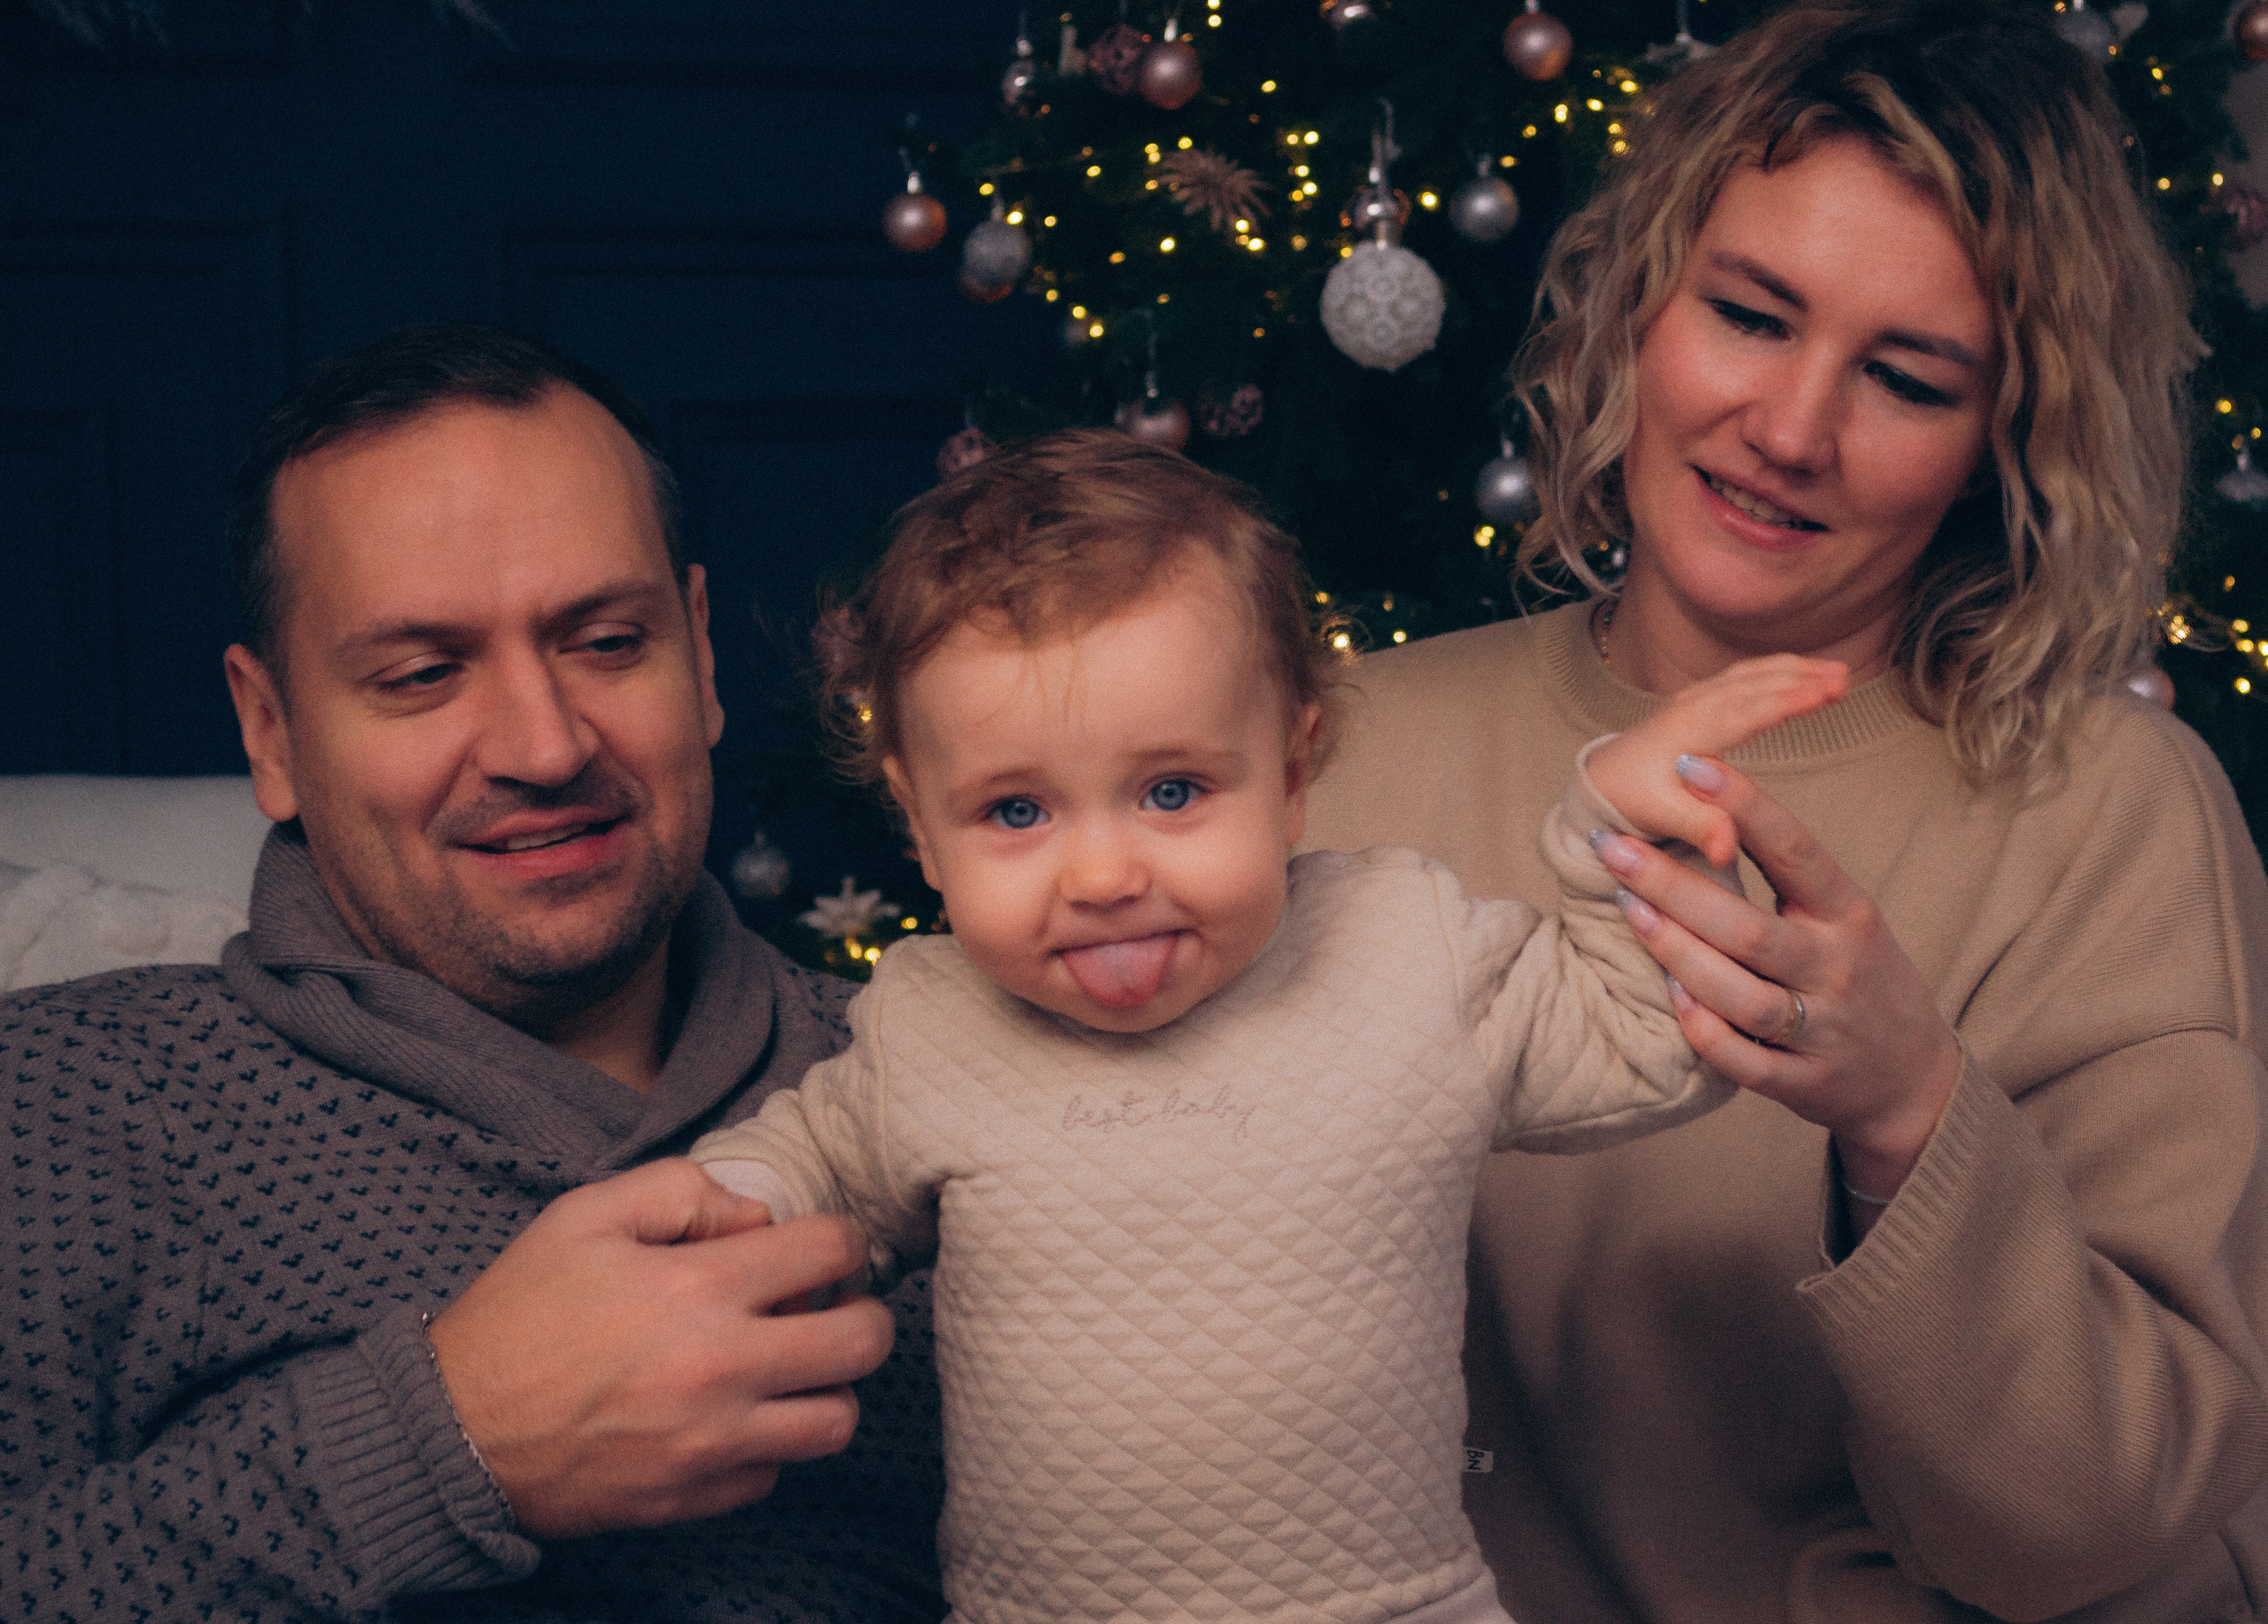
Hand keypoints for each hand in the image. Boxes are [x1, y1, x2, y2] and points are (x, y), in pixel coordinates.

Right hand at [424, 1157, 893, 1538]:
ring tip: (792, 1366)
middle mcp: (720, 1368)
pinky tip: (735, 1415)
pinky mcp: (693, 1497)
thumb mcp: (584, 1216)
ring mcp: (712, 1442)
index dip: (842, 1238)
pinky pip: (775, 1474)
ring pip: (838, 1422)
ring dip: (828, 1387)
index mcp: (697, 1288)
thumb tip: (754, 1217)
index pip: (832, 1249)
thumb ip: (680, 1189)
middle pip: (863, 1342)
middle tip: (832, 1306)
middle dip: (863, 1313)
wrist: (452, 1433)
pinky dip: (769, 1444)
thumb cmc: (518, 1316)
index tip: (825, 1247)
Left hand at [1587, 655, 1847, 867]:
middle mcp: (1693, 707)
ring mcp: (1697, 698)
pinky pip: (1746, 676)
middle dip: (1800, 678)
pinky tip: (1805, 673)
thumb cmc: (1632, 801)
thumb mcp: (1661, 819)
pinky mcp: (1702, 699)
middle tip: (1844, 680)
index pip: (1743, 712)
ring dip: (1794, 669)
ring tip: (1838, 672)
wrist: (1602, 782)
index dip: (1783, 702)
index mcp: (1688, 734)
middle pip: (1753, 685)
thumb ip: (1698, 828)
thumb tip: (1725, 850)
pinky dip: (1778, 670)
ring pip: (1751, 674)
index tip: (1822, 694)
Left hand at [1590, 760, 1959, 1203]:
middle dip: (1674, 886)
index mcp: (1849, 912)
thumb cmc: (1859, 975)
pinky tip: (1669, 995)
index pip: (1795, 849)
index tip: (1689, 764)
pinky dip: (1704, 1030)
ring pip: (1740, 994)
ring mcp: (1824, 1030)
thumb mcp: (1843, 916)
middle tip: (1612, 849)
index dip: (1744, 805)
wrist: (1915, 1079)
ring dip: (1677, 953)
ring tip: (1627, 908)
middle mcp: (1838, 967)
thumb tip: (1707, 804)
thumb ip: (1789, 873)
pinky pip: (1744, 1061)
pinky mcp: (1805, 1084)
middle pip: (1748, 927)